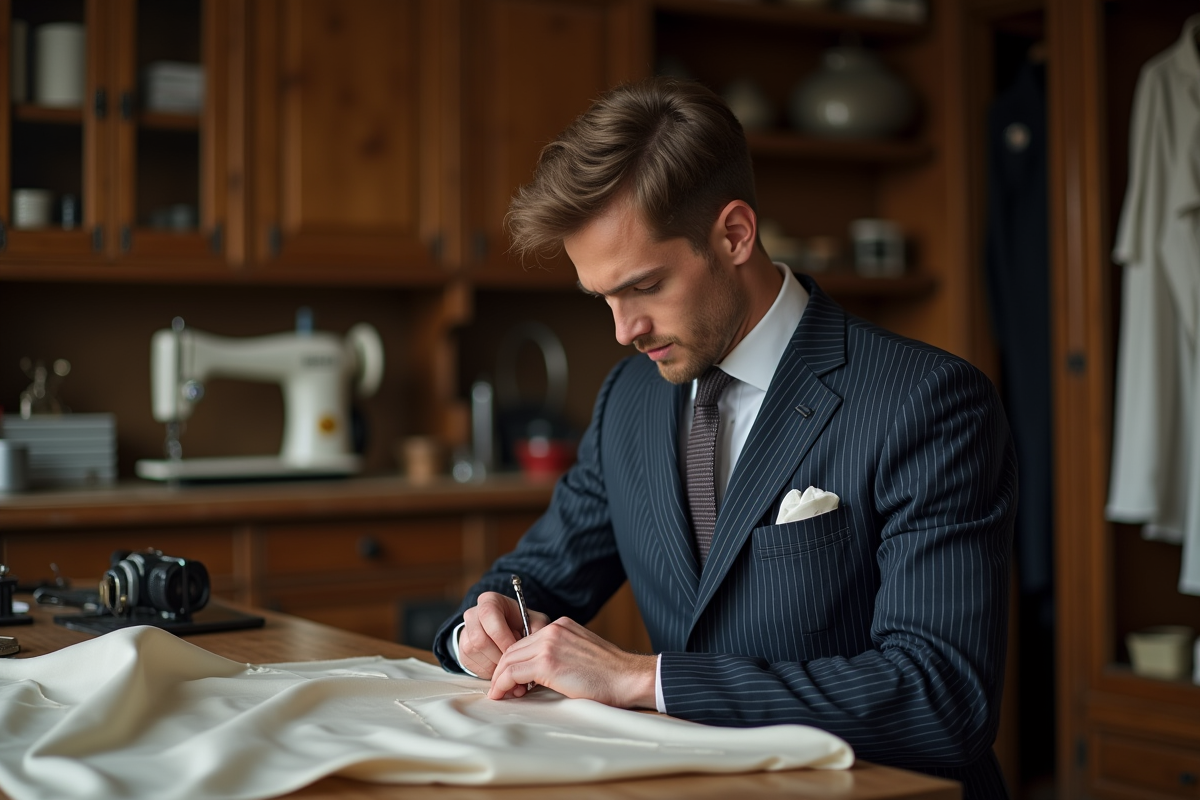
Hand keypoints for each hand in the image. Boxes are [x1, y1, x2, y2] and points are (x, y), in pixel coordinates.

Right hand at [458, 591, 548, 678]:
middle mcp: (473, 613)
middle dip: (498, 654)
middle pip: (479, 638)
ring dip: (493, 663)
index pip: (489, 614)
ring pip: (473, 651)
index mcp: (490, 601)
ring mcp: (465, 632)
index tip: (517, 650)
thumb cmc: (522, 625)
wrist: (508, 633)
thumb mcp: (534, 622)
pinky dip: (487, 671)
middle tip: (513, 662)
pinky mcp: (462, 650)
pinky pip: (471, 663)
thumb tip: (537, 644)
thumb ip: (538, 629)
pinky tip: (500, 670)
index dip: (503, 636)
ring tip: (509, 666)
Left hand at [488, 617, 656, 708]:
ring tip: (499, 694)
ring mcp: (549, 644)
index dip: (514, 660)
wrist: (627, 677)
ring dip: (500, 678)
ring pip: (509, 659)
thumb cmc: (611, 673)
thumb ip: (562, 652)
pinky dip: (502, 685)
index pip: (525, 640)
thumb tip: (542, 671)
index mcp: (561, 626)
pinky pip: (513, 672)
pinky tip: (501, 695)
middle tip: (500, 688)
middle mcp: (553, 630)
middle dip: (503, 669)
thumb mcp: (582, 652)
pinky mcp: (547, 663)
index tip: (510, 677)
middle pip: (513, 648)